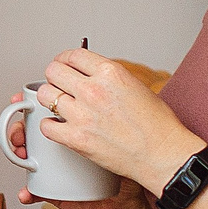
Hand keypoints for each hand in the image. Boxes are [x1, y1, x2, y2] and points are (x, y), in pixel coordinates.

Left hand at [36, 48, 198, 191]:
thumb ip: (107, 77)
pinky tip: (60, 126)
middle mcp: (93, 90)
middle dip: (55, 77)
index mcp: (110, 72)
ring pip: (45, 96)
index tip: (63, 65)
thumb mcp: (134, 85)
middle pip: (53, 71)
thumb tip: (87, 74)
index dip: (64, 59)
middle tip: (59, 85)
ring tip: (59, 106)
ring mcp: (82, 115)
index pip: (73, 55)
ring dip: (51, 100)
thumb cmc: (156, 124)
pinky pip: (46, 126)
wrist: (162, 153)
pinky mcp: (76, 139)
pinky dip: (50, 126)